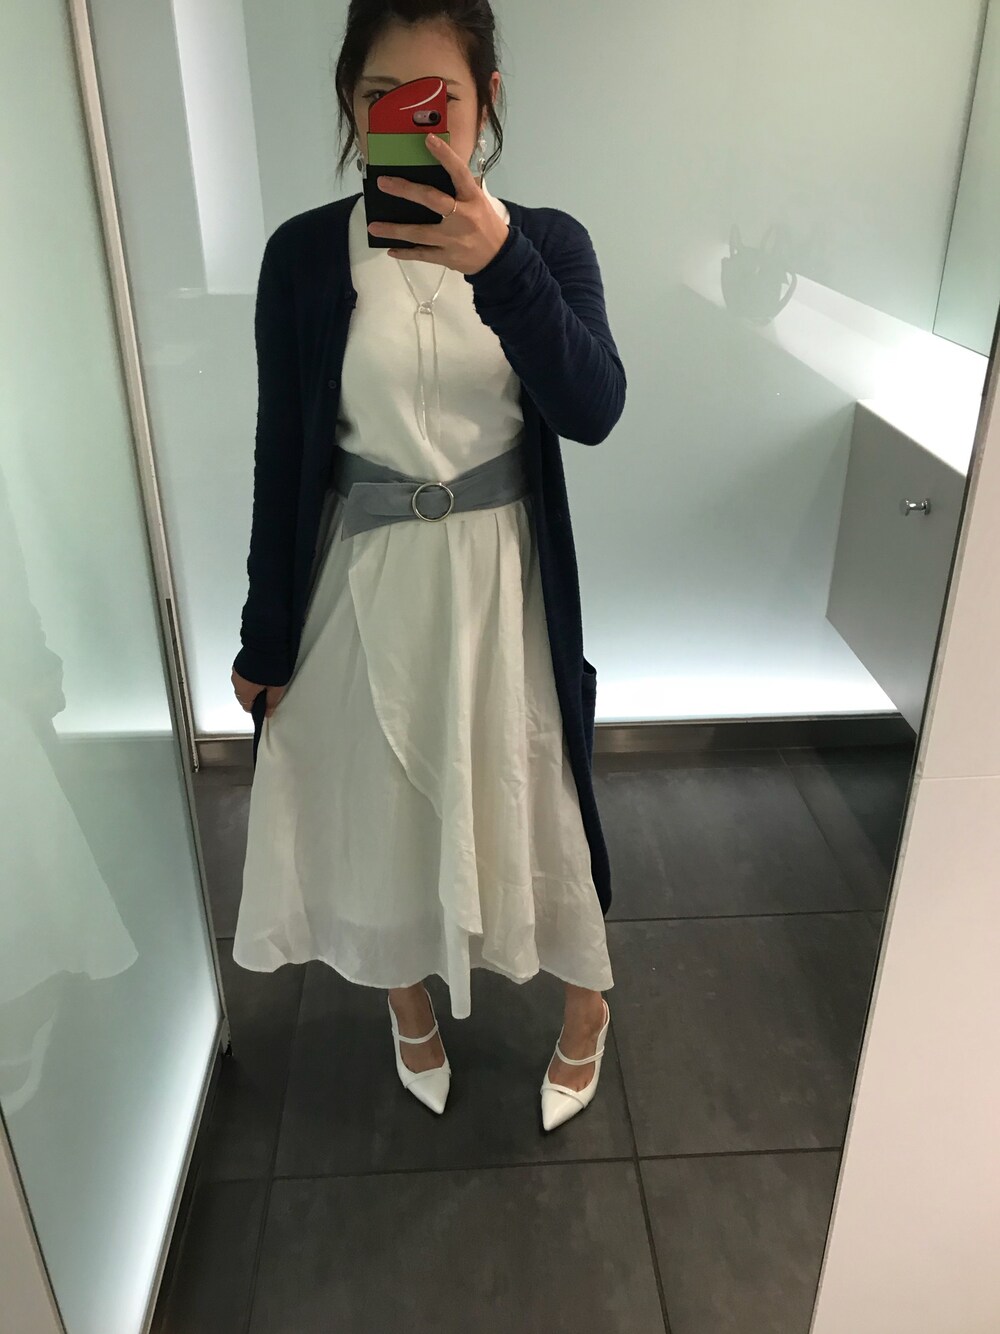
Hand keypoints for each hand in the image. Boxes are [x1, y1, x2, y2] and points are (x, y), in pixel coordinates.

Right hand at [232, 668, 285, 718]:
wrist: (266, 643)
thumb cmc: (271, 666)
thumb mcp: (276, 688)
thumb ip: (271, 702)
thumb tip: (268, 712)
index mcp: (243, 693)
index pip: (248, 708)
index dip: (259, 707)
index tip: (267, 703)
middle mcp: (236, 683)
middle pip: (244, 696)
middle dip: (255, 695)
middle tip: (269, 689)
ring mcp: (236, 672)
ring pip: (243, 684)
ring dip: (252, 684)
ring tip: (266, 678)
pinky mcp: (238, 663)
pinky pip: (243, 674)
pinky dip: (250, 675)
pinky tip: (260, 670)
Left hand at [367, 133, 509, 275]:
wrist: (499, 258)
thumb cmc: (485, 224)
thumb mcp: (478, 202)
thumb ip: (458, 189)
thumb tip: (430, 173)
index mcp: (472, 198)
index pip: (459, 173)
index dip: (445, 155)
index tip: (428, 139)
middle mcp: (462, 217)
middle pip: (431, 200)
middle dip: (406, 191)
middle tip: (383, 182)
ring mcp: (453, 240)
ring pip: (420, 233)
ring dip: (395, 230)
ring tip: (373, 226)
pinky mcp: (447, 257)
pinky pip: (422, 255)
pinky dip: (405, 253)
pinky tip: (390, 249)